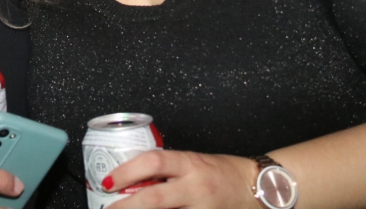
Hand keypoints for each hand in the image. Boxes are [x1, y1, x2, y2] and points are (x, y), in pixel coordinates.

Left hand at [104, 150, 260, 208]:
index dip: (127, 171)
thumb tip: (133, 181)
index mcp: (190, 164)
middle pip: (155, 199)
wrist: (258, 187)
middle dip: (127, 206)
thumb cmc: (223, 172)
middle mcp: (195, 187)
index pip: (153, 162)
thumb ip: (167, 170)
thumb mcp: (193, 162)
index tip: (107, 181)